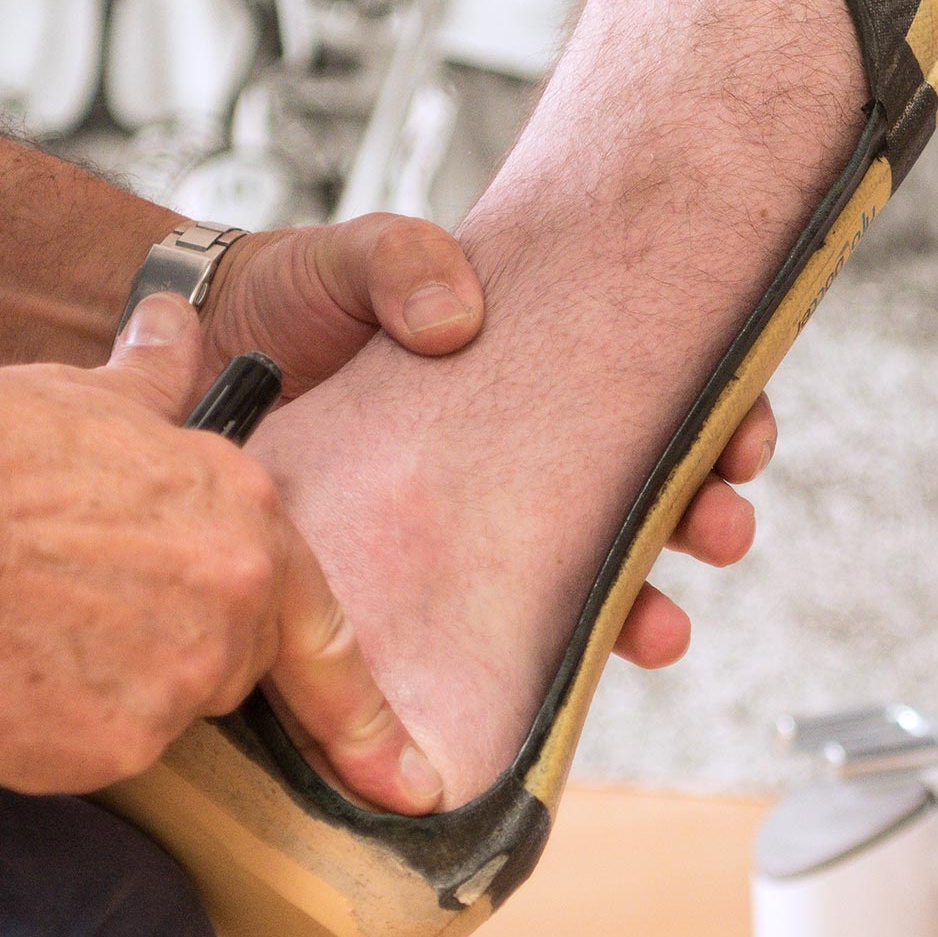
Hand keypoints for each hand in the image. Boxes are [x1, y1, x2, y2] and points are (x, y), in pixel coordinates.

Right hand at [0, 307, 439, 808]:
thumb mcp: (87, 396)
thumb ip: (154, 382)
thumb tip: (175, 326)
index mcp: (245, 520)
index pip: (328, 639)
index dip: (368, 724)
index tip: (413, 787)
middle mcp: (232, 609)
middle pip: (226, 668)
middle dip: (168, 649)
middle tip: (75, 602)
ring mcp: (175, 687)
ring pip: (155, 715)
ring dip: (105, 689)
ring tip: (25, 622)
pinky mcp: (108, 749)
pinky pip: (92, 757)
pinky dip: (51, 730)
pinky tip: (0, 671)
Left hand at [200, 219, 769, 669]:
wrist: (194, 360)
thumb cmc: (288, 300)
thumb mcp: (349, 257)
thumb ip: (402, 261)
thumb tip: (461, 316)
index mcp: (532, 365)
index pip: (656, 391)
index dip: (720, 420)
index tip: (744, 444)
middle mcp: (518, 448)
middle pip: (648, 488)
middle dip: (701, 514)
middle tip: (716, 530)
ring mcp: (471, 522)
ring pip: (590, 572)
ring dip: (642, 603)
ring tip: (659, 629)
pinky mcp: (415, 586)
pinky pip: (495, 633)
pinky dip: (537, 660)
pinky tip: (552, 679)